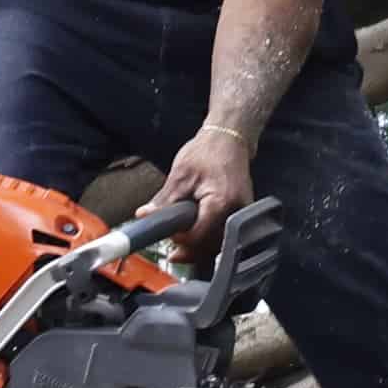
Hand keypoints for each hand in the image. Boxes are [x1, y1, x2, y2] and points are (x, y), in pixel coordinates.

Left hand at [161, 123, 259, 259]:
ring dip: (199, 246)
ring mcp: (242, 213)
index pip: (198, 236)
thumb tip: (145, 216)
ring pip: (219, 243)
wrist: (229, 138)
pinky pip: (224, 234)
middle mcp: (237, 211)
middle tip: (172, 248)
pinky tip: (196, 235)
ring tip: (181, 241)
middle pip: (210, 245)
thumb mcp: (180, 175)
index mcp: (221, 202)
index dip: (180, 239)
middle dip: (190, 248)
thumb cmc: (208, 151)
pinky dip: (209, 238)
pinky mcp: (241, 214)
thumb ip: (163, 201)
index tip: (168, 234)